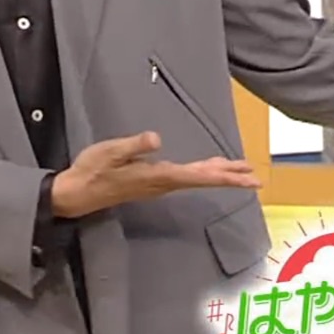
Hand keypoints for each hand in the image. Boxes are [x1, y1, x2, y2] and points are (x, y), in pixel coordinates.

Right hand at [51, 131, 260, 218]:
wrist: (77, 193)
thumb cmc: (92, 171)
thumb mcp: (109, 152)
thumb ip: (133, 146)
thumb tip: (157, 139)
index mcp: (157, 175)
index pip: (198, 176)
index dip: (225, 176)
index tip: (248, 179)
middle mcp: (163, 183)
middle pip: (203, 180)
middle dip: (229, 177)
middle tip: (256, 177)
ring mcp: (157, 185)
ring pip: (196, 179)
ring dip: (218, 175)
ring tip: (238, 170)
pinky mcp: (151, 182)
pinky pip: (186, 178)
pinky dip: (202, 173)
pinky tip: (204, 169)